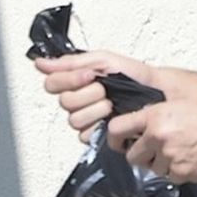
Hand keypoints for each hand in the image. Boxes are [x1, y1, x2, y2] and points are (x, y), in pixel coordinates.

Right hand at [31, 49, 160, 138]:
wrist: (157, 94)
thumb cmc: (134, 77)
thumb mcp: (103, 61)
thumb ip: (70, 62)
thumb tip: (40, 63)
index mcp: (76, 82)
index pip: (53, 83)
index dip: (69, 79)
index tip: (89, 75)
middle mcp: (78, 101)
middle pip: (64, 102)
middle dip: (87, 94)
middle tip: (105, 90)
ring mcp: (86, 119)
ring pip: (73, 119)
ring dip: (95, 110)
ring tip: (112, 105)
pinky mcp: (95, 136)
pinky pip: (85, 134)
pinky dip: (99, 125)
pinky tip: (112, 118)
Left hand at [112, 95, 196, 182]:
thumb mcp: (178, 105)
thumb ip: (155, 117)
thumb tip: (137, 130)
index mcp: (155, 116)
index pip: (117, 129)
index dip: (114, 139)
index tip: (119, 142)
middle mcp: (159, 136)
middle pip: (132, 156)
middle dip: (142, 155)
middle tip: (155, 150)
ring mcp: (170, 157)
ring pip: (153, 169)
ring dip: (162, 164)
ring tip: (182, 151)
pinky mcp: (183, 173)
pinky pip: (171, 177)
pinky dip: (178, 171)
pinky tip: (191, 159)